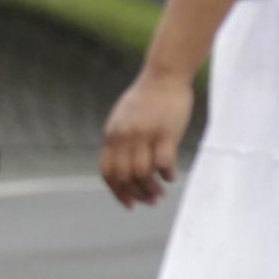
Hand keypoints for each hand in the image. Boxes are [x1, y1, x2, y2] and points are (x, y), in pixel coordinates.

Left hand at [99, 71, 195, 207]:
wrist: (163, 75)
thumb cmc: (146, 98)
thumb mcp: (123, 119)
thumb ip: (120, 140)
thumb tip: (123, 167)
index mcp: (112, 135)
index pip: (107, 172)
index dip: (116, 192)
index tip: (129, 203)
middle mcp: (124, 136)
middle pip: (124, 177)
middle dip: (136, 194)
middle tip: (150, 200)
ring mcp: (144, 134)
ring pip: (142, 173)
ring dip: (151, 188)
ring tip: (160, 192)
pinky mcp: (165, 132)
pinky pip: (163, 163)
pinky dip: (166, 175)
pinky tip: (171, 177)